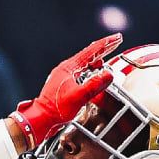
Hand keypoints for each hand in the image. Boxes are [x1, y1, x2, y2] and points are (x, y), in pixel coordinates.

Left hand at [11, 34, 121, 148]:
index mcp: (69, 68)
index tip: (117, 38)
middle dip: (103, 50)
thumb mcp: (78, 96)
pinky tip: (94, 76)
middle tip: (115, 43)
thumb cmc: (55, 109)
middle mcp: (66, 70)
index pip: (91, 51)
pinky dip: (90, 72)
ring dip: (96, 61)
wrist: (40, 120)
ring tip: (107, 59)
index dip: (106, 44)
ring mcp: (64, 77)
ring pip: (84, 65)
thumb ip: (94, 85)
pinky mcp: (64, 86)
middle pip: (88, 55)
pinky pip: (81, 74)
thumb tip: (109, 74)